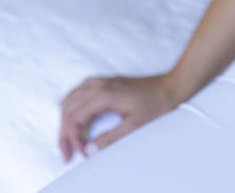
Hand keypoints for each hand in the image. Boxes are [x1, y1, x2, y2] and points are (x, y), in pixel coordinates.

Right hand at [59, 73, 176, 161]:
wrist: (170, 86)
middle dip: (64, 131)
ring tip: (65, 136)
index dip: (72, 138)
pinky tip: (71, 107)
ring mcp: (104, 81)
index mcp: (104, 95)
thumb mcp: (134, 126)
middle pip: (69, 108)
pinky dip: (73, 100)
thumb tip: (89, 149)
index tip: (80, 152)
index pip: (75, 118)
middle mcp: (100, 85)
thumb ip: (109, 138)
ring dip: (66, 116)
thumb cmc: (156, 104)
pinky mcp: (109, 81)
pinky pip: (82, 88)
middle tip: (66, 151)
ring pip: (73, 97)